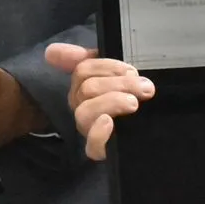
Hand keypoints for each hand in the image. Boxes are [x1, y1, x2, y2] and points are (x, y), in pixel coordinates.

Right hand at [45, 43, 154, 160]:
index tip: (131, 71)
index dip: (107, 66)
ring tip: (134, 103)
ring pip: (85, 112)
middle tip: (145, 88)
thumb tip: (50, 51)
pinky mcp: (99, 151)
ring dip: (111, 102)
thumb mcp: (119, 75)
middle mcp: (82, 106)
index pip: (83, 69)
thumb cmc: (133, 97)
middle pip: (88, 88)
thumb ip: (90, 60)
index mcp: (85, 86)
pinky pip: (91, 145)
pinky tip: (110, 123)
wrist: (154, 135)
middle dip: (119, 84)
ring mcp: (88, 129)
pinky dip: (99, 133)